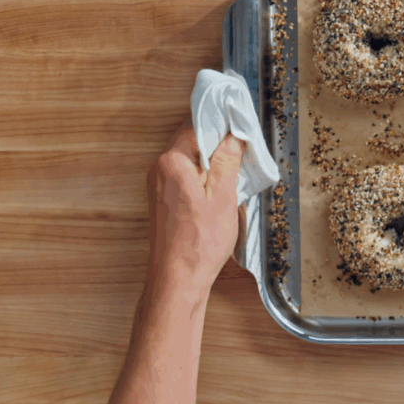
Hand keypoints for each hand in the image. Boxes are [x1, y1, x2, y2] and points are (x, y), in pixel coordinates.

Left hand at [145, 122, 244, 300]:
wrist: (178, 279)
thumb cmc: (199, 243)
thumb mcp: (223, 197)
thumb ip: (228, 161)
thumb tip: (234, 136)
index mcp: (172, 162)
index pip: (196, 127)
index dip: (221, 125)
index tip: (242, 126)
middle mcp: (160, 169)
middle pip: (192, 142)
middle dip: (219, 144)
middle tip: (244, 151)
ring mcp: (159, 185)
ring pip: (190, 160)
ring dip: (213, 162)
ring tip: (236, 173)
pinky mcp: (164, 199)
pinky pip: (185, 176)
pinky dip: (204, 176)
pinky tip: (221, 190)